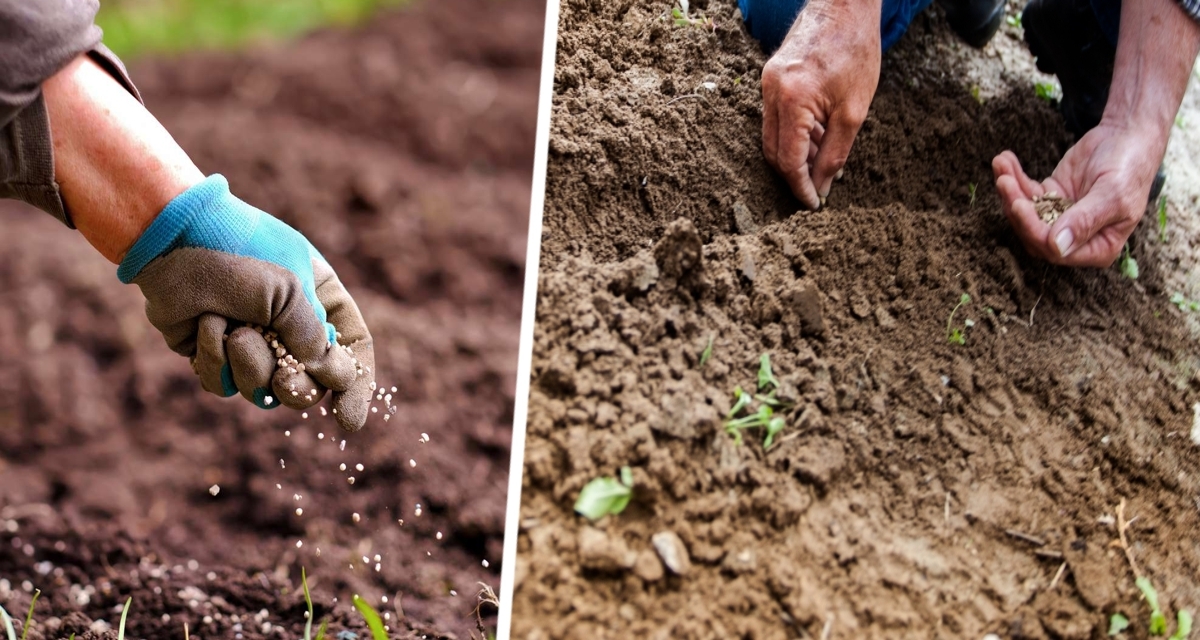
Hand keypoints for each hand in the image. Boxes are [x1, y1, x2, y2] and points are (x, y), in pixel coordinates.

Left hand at [118, 175, 375, 431]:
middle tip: (285, 378)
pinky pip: (223, 385)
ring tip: (234, 330)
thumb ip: (314, 338)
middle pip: (310, 383)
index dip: (355, 386)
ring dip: (249, 365)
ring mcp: (251, 343)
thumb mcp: (291, 291)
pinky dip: (214, 359)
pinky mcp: (212, 355)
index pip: (353, 350)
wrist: (172, 238)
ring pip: (264, 390)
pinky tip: (205, 325)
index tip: (348, 421)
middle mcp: (290, 326)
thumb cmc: (240, 252)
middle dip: (296, 386)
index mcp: (321, 301)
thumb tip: (327, 376)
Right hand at [760, 0, 881, 208]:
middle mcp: (772, 92)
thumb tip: (822, 186)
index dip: (800, 187)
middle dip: (794, 174)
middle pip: (773, 151)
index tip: (813, 203)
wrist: (844, 4)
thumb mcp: (854, 111)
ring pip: (772, 135)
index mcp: (793, 100)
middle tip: (818, 187)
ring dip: (795, 153)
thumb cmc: (855, 50)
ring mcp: (767, 83)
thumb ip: (835, 152)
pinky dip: (793, 132)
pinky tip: (817, 134)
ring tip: (823, 157)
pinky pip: (775, 117)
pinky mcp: (770, 77)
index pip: (788, 160)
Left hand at [992, 122, 1160, 266]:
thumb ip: (1085, 221)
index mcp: (1098, 248)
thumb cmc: (1129, 167)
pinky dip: (1013, 177)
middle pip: (1034, 233)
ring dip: (1009, 190)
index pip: (1056, 250)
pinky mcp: (1050, 197)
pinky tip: (1005, 160)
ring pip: (1025, 213)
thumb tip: (1057, 247)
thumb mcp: (1113, 195)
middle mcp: (1076, 238)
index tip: (1018, 205)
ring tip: (1001, 164)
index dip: (1033, 230)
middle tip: (1004, 181)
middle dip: (1015, 207)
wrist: (1128, 137)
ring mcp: (1060, 217)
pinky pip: (1026, 192)